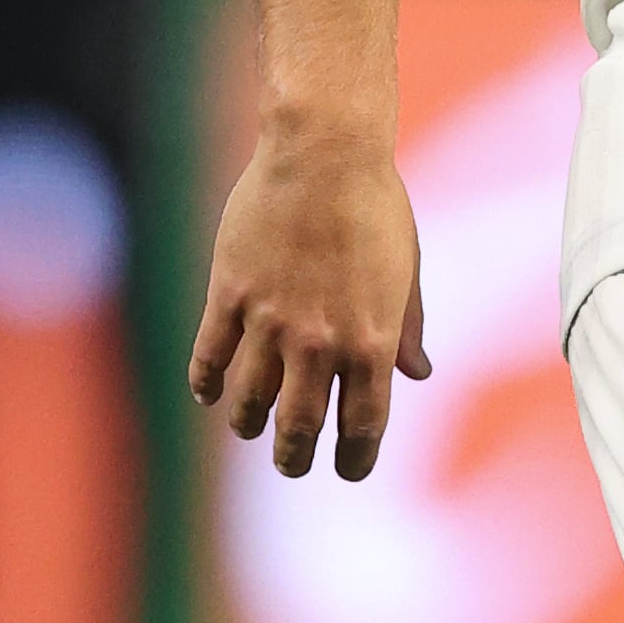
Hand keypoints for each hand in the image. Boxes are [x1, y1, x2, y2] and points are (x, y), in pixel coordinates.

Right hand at [189, 114, 430, 481]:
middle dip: (295, 457)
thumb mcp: (407, 267)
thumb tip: (417, 374)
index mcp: (373, 339)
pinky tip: (209, 394)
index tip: (349, 470)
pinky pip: (209, 358)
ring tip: (253, 430)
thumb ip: (408, 327)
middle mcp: (320, 341)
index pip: (364, 424)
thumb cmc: (377, 206)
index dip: (356, 458)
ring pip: (249, 401)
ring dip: (250, 425)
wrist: (324, 152)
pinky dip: (205, 384)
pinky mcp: (229, 296)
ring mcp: (270, 321)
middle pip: (299, 427)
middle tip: (293, 466)